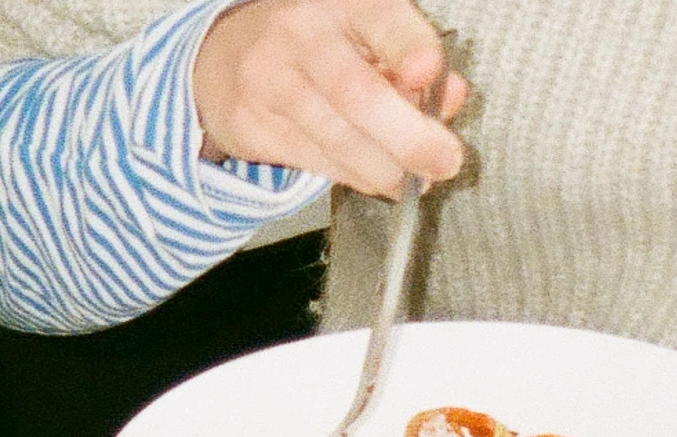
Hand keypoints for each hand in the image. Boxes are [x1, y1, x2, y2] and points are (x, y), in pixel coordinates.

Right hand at [192, 0, 468, 197]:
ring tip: (415, 179)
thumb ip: (410, 62)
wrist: (224, 56)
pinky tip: (379, 178)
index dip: (407, 47)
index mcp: (339, 2)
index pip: (379, 18)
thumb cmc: (316, 44)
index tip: (430, 72)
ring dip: (386, 168)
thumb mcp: (364, 34)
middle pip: (357, 93)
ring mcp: (268, 78)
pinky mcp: (251, 123)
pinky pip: (316, 160)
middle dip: (409, 137)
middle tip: (444, 161)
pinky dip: (357, 176)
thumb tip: (452, 98)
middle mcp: (299, 33)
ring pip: (338, 138)